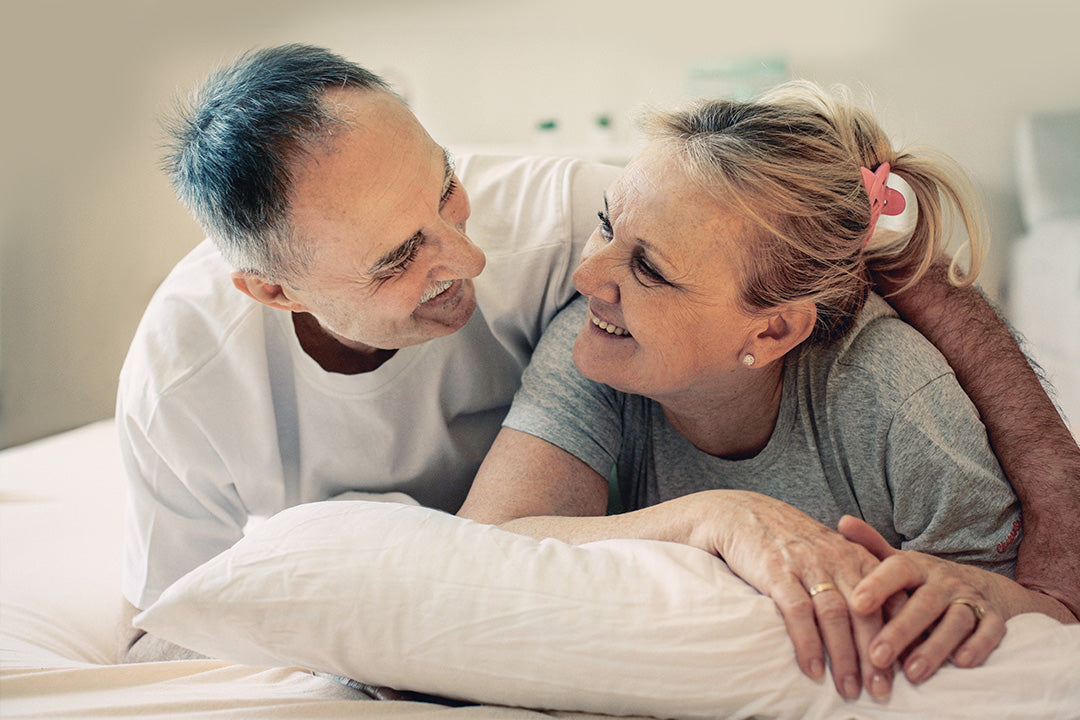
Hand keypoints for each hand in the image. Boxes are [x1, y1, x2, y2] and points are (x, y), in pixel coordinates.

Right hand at [685, 491, 889, 699]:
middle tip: (881, 690)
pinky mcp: (776, 572)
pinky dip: (807, 643)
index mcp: (856, 555)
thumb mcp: (831, 551)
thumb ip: (857, 579)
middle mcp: (837, 559)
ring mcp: (807, 565)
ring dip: (844, 657)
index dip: (900, 635)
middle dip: (876, 657)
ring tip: (849, 688)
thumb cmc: (791, 541)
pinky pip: (798, 612)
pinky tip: (812, 669)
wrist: (743, 514)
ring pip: (835, 616)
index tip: (905, 667)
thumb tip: (880, 622)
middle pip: (865, 613)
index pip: (890, 598)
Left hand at [839, 515, 1006, 683]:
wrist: (978, 584)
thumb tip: (843, 521)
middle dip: (900, 631)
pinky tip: (961, 664)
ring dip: (935, 648)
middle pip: (924, 603)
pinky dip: (978, 647)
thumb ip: (870, 546)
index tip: (856, 605)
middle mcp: (945, 581)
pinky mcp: (994, 618)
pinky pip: (991, 632)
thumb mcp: (896, 562)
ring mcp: (971, 599)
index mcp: (917, 566)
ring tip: (912, 673)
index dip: (877, 585)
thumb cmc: (921, 580)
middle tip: (876, 657)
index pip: (897, 570)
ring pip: (956, 621)